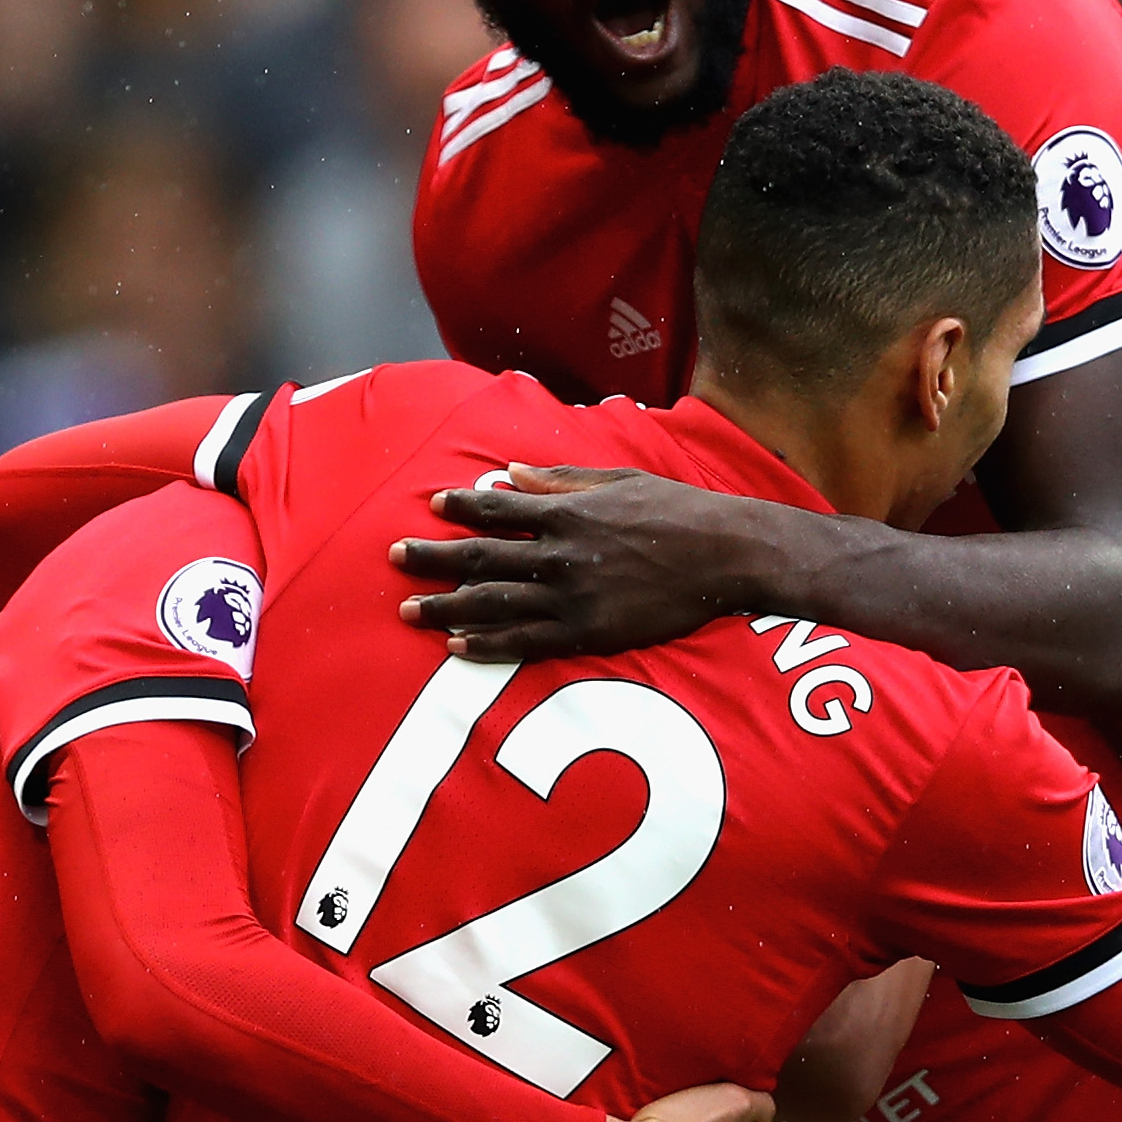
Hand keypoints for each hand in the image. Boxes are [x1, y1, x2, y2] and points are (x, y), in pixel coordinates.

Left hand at [394, 467, 786, 661]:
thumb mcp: (618, 481)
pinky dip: (487, 645)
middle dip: (433, 558)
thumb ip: (559, 480)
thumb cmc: (677, 512)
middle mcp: (560, 554)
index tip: (430, 506)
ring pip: (493, 603)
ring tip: (408, 610)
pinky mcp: (588, 633)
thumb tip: (508, 474)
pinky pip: (525, 642)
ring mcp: (572, 597)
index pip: (498, 508)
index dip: (460, 506)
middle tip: (395, 558)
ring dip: (446, 606)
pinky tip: (456, 647)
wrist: (725, 555)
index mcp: (567, 511)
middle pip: (481, 556)